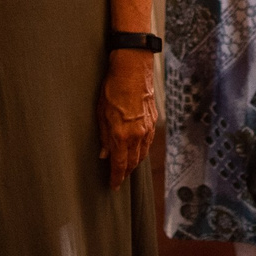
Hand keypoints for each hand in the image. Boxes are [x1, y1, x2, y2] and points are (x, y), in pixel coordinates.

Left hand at [96, 49, 157, 185]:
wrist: (133, 68)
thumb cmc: (113, 88)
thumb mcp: (101, 113)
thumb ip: (104, 136)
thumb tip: (104, 154)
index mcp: (122, 135)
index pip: (120, 165)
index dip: (116, 178)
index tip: (113, 186)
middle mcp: (138, 135)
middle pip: (133, 162)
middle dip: (126, 172)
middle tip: (119, 178)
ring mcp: (148, 128)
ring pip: (143, 153)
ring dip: (135, 162)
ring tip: (127, 166)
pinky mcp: (154, 119)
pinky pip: (148, 141)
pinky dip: (142, 149)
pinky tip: (137, 148)